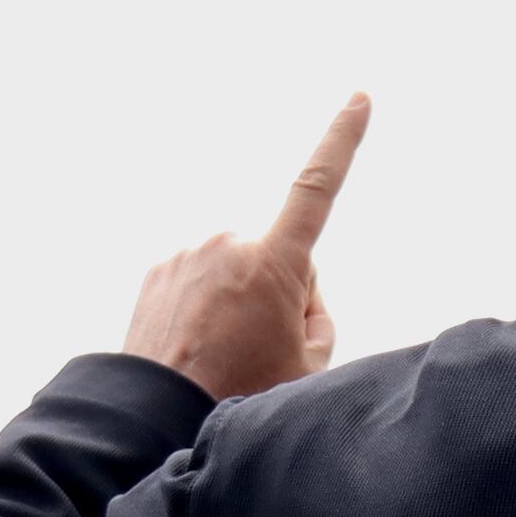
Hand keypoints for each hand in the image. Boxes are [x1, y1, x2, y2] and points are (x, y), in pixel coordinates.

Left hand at [121, 97, 366, 404]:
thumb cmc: (240, 396)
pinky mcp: (158, 270)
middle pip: (277, 255)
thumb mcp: (308, 367)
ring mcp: (188, 253)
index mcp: (274, 262)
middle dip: (279, 291)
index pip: (318, 187)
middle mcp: (228, 242)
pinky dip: (205, 306)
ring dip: (239, 301)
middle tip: (262, 350)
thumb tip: (298, 291)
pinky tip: (197, 345)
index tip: (359, 99)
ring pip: (236, 269)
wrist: (156, 417)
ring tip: (224, 355)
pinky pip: (200, 280)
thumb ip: (318, 316)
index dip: (342, 140)